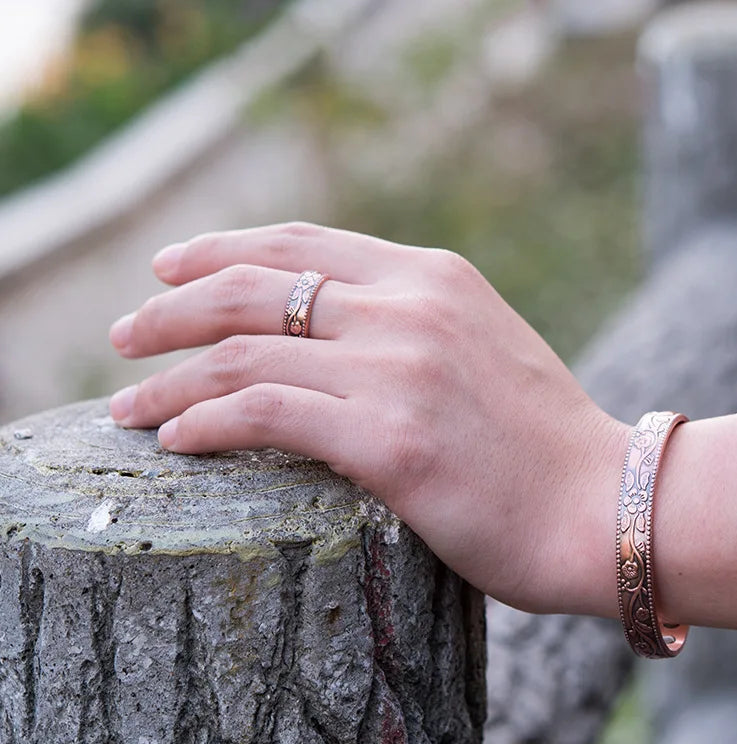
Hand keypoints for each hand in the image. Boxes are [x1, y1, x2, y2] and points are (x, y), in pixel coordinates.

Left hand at [109, 222, 627, 616]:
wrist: (604, 503)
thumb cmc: (544, 440)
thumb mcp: (484, 345)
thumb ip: (415, 321)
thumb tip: (331, 330)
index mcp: (434, 276)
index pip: (303, 241)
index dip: (223, 247)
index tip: (168, 267)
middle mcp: (410, 308)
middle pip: (254, 285)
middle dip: (171, 307)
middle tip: (124, 333)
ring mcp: (399, 369)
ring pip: (242, 352)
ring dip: (167, 378)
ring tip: (125, 406)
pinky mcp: (389, 440)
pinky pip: (262, 412)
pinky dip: (203, 421)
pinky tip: (177, 439)